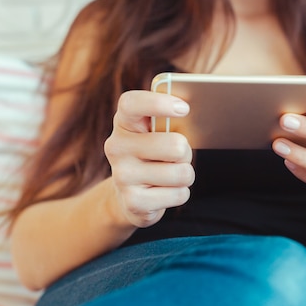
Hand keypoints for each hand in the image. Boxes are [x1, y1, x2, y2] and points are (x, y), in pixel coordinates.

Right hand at [104, 91, 194, 227]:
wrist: (131, 196)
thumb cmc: (153, 155)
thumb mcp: (156, 133)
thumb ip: (167, 119)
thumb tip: (188, 106)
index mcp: (123, 123)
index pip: (131, 104)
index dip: (158, 103)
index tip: (184, 108)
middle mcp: (117, 147)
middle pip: (175, 145)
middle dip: (186, 152)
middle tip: (178, 155)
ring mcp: (122, 176)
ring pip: (181, 173)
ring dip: (185, 175)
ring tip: (170, 174)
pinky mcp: (133, 202)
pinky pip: (178, 194)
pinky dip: (179, 194)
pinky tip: (164, 192)